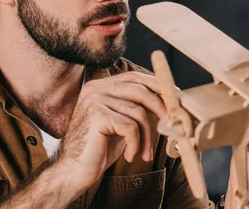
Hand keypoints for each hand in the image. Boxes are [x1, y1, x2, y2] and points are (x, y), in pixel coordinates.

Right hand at [56, 71, 166, 190]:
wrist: (74, 171)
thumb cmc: (100, 148)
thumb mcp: (122, 122)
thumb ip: (137, 107)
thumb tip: (166, 97)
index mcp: (101, 86)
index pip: (135, 78)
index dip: (157, 86)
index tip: (175, 96)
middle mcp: (96, 88)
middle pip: (140, 91)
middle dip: (160, 109)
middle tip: (169, 126)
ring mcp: (95, 100)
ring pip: (138, 112)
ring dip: (147, 137)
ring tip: (144, 153)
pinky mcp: (97, 116)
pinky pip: (130, 127)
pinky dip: (135, 144)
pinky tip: (129, 155)